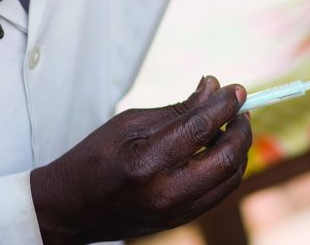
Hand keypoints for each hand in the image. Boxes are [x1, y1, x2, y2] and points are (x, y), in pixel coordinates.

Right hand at [31, 76, 251, 243]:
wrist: (69, 210)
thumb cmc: (94, 159)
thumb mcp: (130, 123)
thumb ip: (178, 108)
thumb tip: (214, 87)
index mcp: (146, 163)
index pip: (201, 128)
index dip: (225, 104)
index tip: (237, 89)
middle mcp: (165, 192)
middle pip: (226, 158)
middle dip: (241, 128)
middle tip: (241, 108)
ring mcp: (175, 212)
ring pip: (230, 178)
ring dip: (239, 148)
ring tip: (232, 126)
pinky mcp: (180, 221)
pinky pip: (220, 193)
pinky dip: (229, 168)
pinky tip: (220, 149)